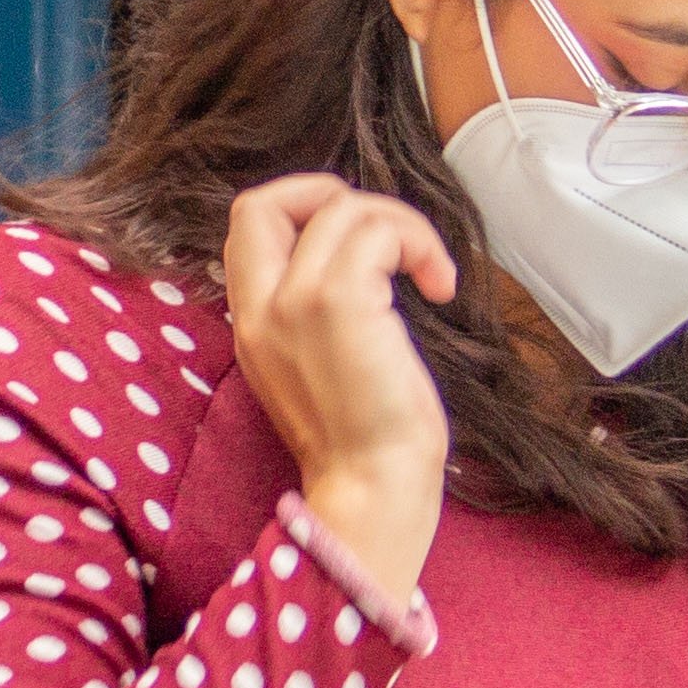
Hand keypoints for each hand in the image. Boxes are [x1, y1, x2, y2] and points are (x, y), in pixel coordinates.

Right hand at [219, 173, 455, 601]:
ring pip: (343, 208)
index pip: (247, 224)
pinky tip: (440, 288)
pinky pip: (380, 230)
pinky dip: (420, 243)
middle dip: (333, 195)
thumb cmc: (363, 443)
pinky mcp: (337, 302)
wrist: (371, 492)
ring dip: (401, 225)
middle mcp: (261, 307)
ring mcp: (294, 301)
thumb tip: (361, 258)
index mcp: (251, 322)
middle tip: (385, 240)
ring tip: (429, 273)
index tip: (357, 246)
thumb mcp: (315, 369)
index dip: (302, 210)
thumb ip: (310, 314)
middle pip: (267, 199)